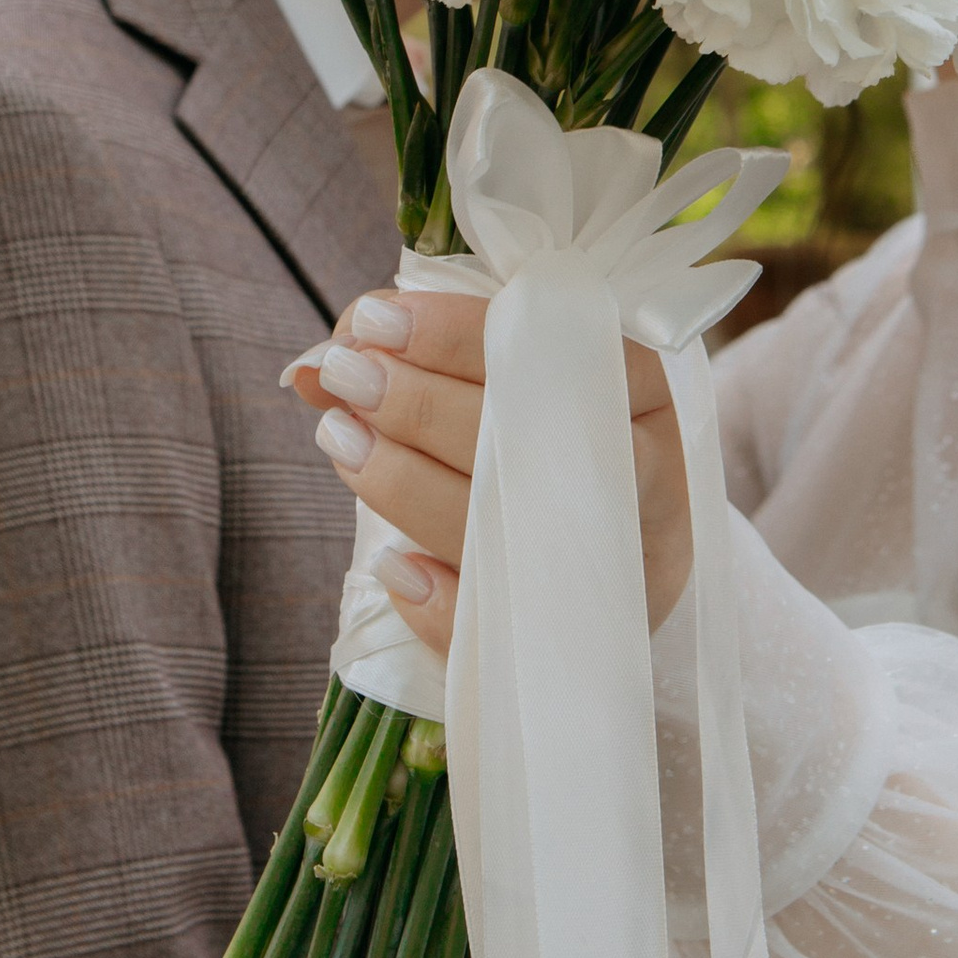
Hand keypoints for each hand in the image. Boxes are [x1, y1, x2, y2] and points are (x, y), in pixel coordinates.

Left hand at [286, 289, 694, 642]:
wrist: (631, 558)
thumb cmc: (553, 438)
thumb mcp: (511, 381)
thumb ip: (424, 359)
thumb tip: (313, 366)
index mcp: (637, 385)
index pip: (550, 345)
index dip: (453, 332)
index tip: (373, 321)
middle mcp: (644, 471)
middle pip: (524, 433)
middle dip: (418, 403)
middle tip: (345, 376)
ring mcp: (618, 559)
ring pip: (500, 525)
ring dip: (406, 483)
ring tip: (340, 441)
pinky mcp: (579, 636)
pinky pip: (497, 625)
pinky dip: (439, 600)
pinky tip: (396, 566)